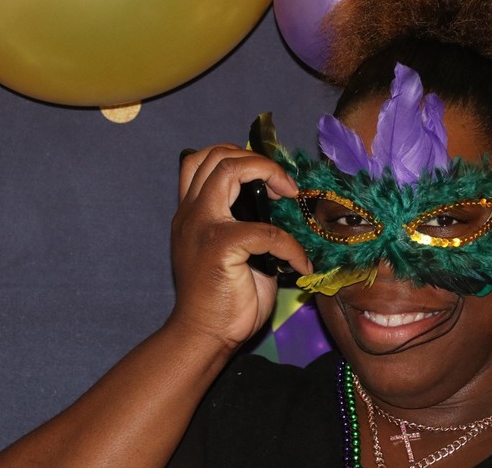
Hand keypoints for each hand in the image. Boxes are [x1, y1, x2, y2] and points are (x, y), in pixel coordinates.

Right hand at [166, 145, 310, 352]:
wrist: (204, 336)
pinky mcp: (221, 247)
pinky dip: (291, 245)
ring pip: (229, 170)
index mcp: (192, 213)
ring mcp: (202, 227)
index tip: (271, 180)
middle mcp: (191, 214)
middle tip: (284, 186)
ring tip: (290, 197)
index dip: (240, 156)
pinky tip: (300, 264)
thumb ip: (241, 222)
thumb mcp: (229, 250)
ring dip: (269, 175)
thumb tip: (277, 202)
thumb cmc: (222, 298)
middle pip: (215, 155)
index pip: (202, 159)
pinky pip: (267, 231)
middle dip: (257, 159)